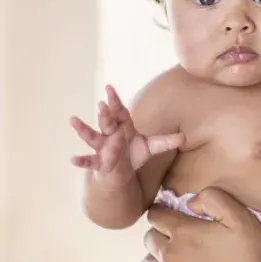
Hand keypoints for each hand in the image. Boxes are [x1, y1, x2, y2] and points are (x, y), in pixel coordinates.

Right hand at [69, 84, 183, 183]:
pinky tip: (73, 160)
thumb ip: (166, 141)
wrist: (120, 173)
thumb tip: (185, 137)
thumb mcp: (151, 147)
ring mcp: (103, 148)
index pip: (120, 112)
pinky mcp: (99, 163)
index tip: (109, 88)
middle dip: (105, 114)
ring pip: (93, 137)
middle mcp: (110, 135)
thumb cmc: (132, 155)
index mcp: (123, 128)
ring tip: (73, 119)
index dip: (115, 101)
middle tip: (102, 104)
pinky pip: (89, 161)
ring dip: (83, 129)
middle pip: (107, 122)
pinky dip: (82, 160)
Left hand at [135, 188, 260, 261]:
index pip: (157, 215)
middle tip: (176, 238)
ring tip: (168, 261)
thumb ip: (213, 199)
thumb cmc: (253, 258)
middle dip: (159, 234)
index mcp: (185, 232)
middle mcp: (170, 256)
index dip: (161, 211)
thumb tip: (189, 202)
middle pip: (149, 239)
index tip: (168, 213)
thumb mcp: (242, 217)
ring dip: (154, 260)